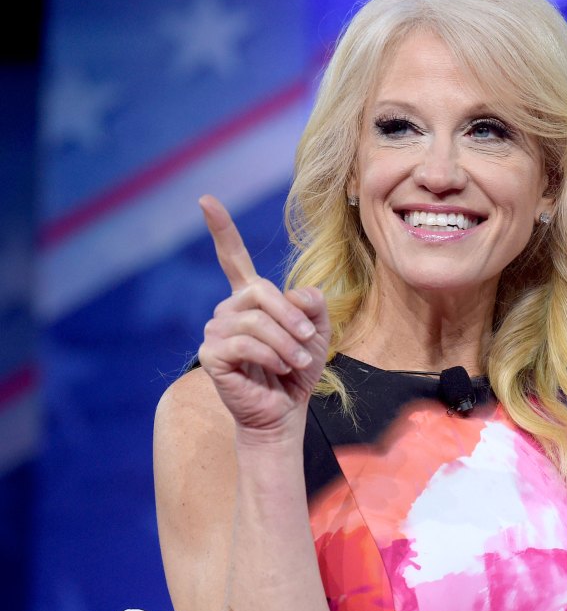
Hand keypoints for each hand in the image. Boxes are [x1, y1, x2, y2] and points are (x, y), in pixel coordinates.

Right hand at [197, 195, 330, 442]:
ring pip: (256, 321)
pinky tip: (279, 369)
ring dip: (287, 343)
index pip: (232, 258)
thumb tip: (297, 292)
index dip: (220, 229)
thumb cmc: (298, 369)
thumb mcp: (317, 333)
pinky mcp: (211, 355)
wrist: (284, 410)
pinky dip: (271, 356)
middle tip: (310, 343)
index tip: (205, 200)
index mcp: (250, 298)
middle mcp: (228, 309)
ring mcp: (216, 331)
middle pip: (260, 292)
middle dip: (292, 318)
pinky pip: (245, 344)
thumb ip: (313, 306)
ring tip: (299, 362)